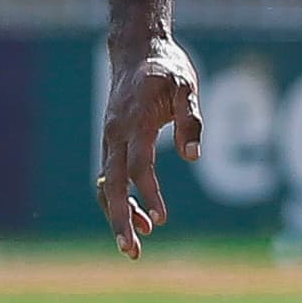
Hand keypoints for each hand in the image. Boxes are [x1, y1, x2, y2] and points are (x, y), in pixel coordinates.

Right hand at [97, 34, 203, 255]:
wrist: (136, 51)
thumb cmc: (166, 68)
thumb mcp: (186, 86)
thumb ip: (190, 119)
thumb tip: (194, 156)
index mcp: (134, 121)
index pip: (138, 164)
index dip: (148, 193)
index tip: (161, 219)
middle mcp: (115, 134)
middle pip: (112, 184)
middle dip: (120, 219)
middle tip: (132, 251)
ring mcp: (110, 140)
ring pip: (107, 186)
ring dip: (119, 216)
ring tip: (136, 247)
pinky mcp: (112, 144)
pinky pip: (111, 178)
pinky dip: (120, 201)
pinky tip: (141, 219)